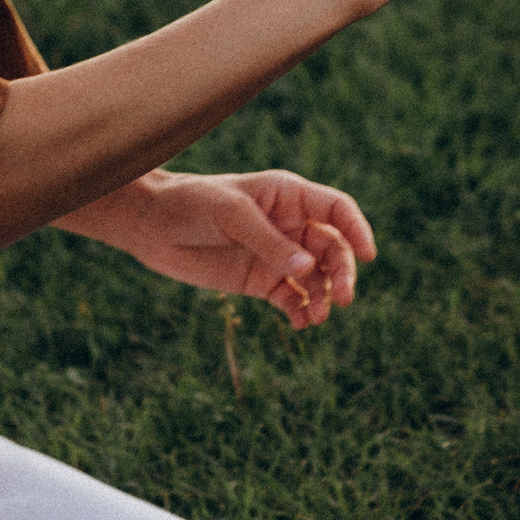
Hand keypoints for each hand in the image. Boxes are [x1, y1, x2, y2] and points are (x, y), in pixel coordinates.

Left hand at [65, 169, 376, 329]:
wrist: (150, 226)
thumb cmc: (191, 204)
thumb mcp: (231, 215)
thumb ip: (269, 242)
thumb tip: (307, 271)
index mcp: (289, 195)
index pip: (337, 209)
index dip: (357, 229)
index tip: (369, 256)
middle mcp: (290, 225)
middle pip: (333, 248)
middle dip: (342, 273)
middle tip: (342, 299)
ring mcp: (277, 255)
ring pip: (317, 277)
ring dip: (324, 297)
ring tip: (318, 318)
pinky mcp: (260, 281)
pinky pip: (291, 298)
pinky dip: (301, 311)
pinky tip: (301, 324)